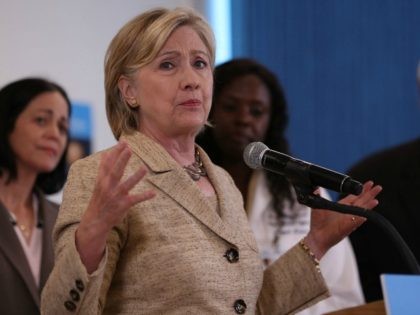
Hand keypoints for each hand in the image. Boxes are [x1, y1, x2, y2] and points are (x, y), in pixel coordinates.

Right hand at [76, 141, 154, 272]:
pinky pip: (135, 200)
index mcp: (102, 180)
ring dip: (135, 177)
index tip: (123, 141)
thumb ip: (103, 168)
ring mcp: (115, 197)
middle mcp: (107, 187)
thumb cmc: (99, 199)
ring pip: (126, 185)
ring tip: (144, 168)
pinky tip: (153, 193)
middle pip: (115, 171)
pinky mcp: (123, 206)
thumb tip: (105, 153)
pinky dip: (144, 196)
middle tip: (129, 148)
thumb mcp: (99, 183)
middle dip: (122, 160)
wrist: (94, 222)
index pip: (108, 163)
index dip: (115, 152)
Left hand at [305, 181, 381, 259]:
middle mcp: (347, 212)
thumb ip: (318, 196)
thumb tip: (316, 188)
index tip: (369, 183)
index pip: (354, 196)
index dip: (361, 190)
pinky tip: (367, 213)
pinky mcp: (347, 227)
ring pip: (362, 210)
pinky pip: (356, 221)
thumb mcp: (317, 206)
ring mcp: (349, 220)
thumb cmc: (318, 224)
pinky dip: (361, 217)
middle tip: (378, 187)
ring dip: (369, 205)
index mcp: (341, 207)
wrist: (316, 236)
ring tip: (376, 199)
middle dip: (369, 194)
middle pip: (361, 201)